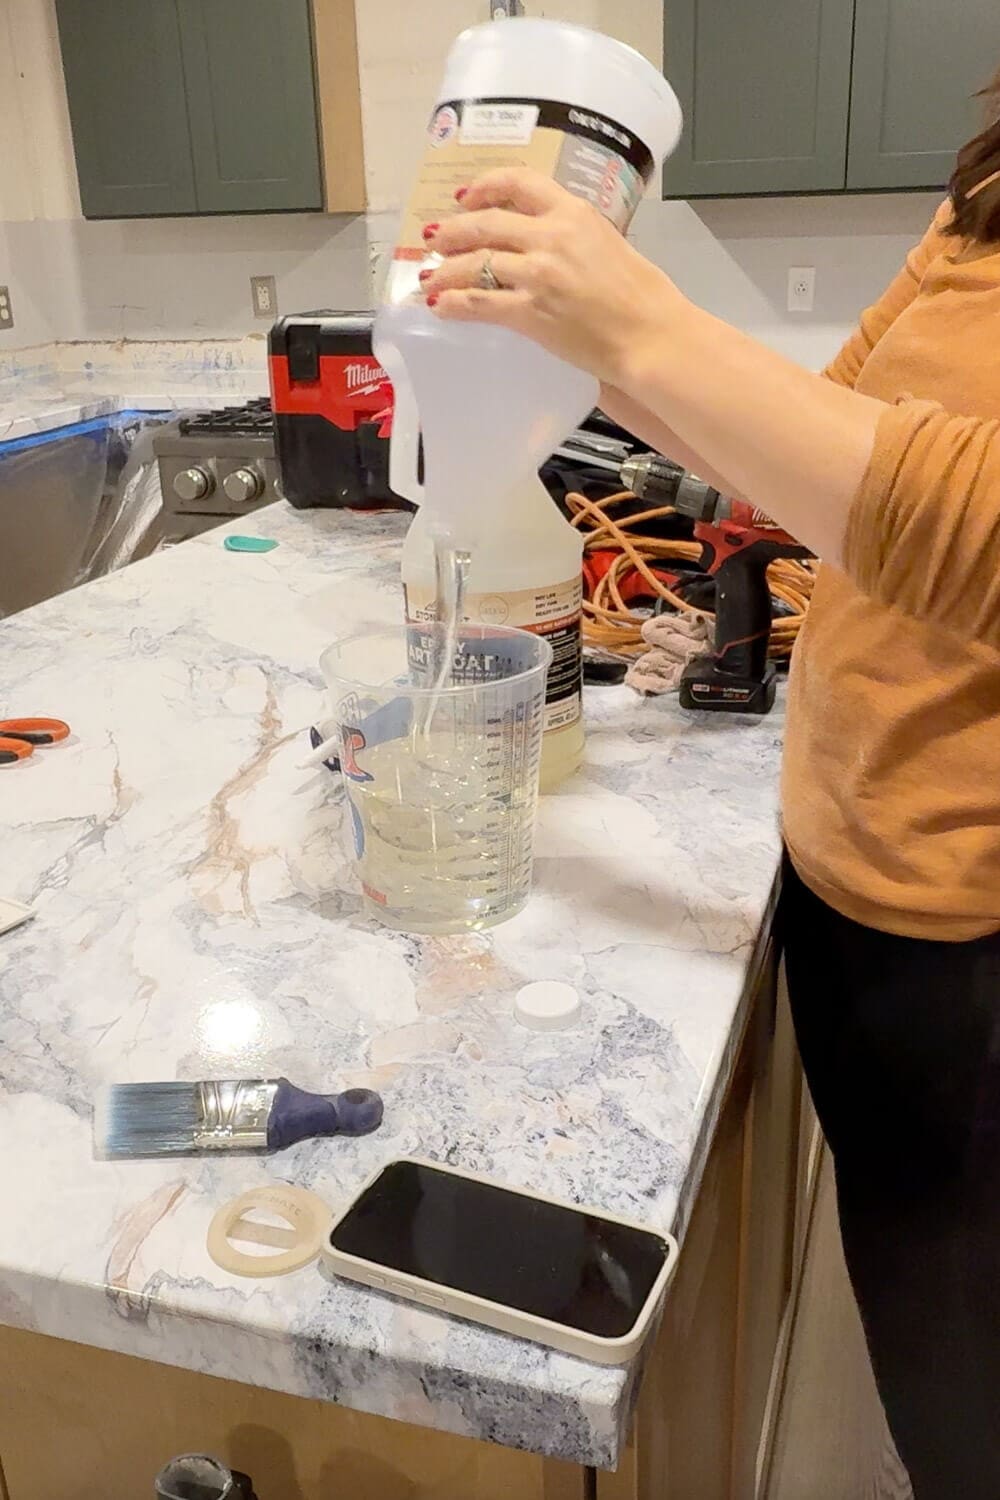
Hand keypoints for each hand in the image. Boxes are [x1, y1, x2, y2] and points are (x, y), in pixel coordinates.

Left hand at [421, 167, 683, 386]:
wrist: (651, 336)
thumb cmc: (642, 297)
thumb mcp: (610, 244)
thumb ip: (575, 236)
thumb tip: (548, 241)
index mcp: (574, 212)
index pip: (518, 183)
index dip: (483, 187)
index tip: (465, 197)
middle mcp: (551, 236)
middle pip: (485, 223)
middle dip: (452, 231)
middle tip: (434, 240)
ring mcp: (538, 274)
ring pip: (475, 263)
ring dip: (445, 270)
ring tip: (430, 277)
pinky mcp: (529, 312)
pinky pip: (478, 303)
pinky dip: (453, 303)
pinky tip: (440, 305)